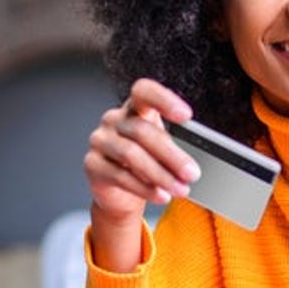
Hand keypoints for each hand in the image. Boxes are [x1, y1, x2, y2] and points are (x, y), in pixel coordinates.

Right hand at [83, 79, 200, 271]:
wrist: (122, 193)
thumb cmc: (147, 163)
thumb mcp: (163, 151)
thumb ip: (176, 147)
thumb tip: (196, 162)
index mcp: (134, 109)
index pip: (143, 91)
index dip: (163, 100)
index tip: (187, 116)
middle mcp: (114, 120)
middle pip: (142, 131)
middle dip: (172, 155)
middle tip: (192, 173)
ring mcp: (100, 141)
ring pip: (131, 154)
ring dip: (160, 175)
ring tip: (181, 189)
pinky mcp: (92, 164)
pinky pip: (120, 176)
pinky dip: (145, 188)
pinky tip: (162, 196)